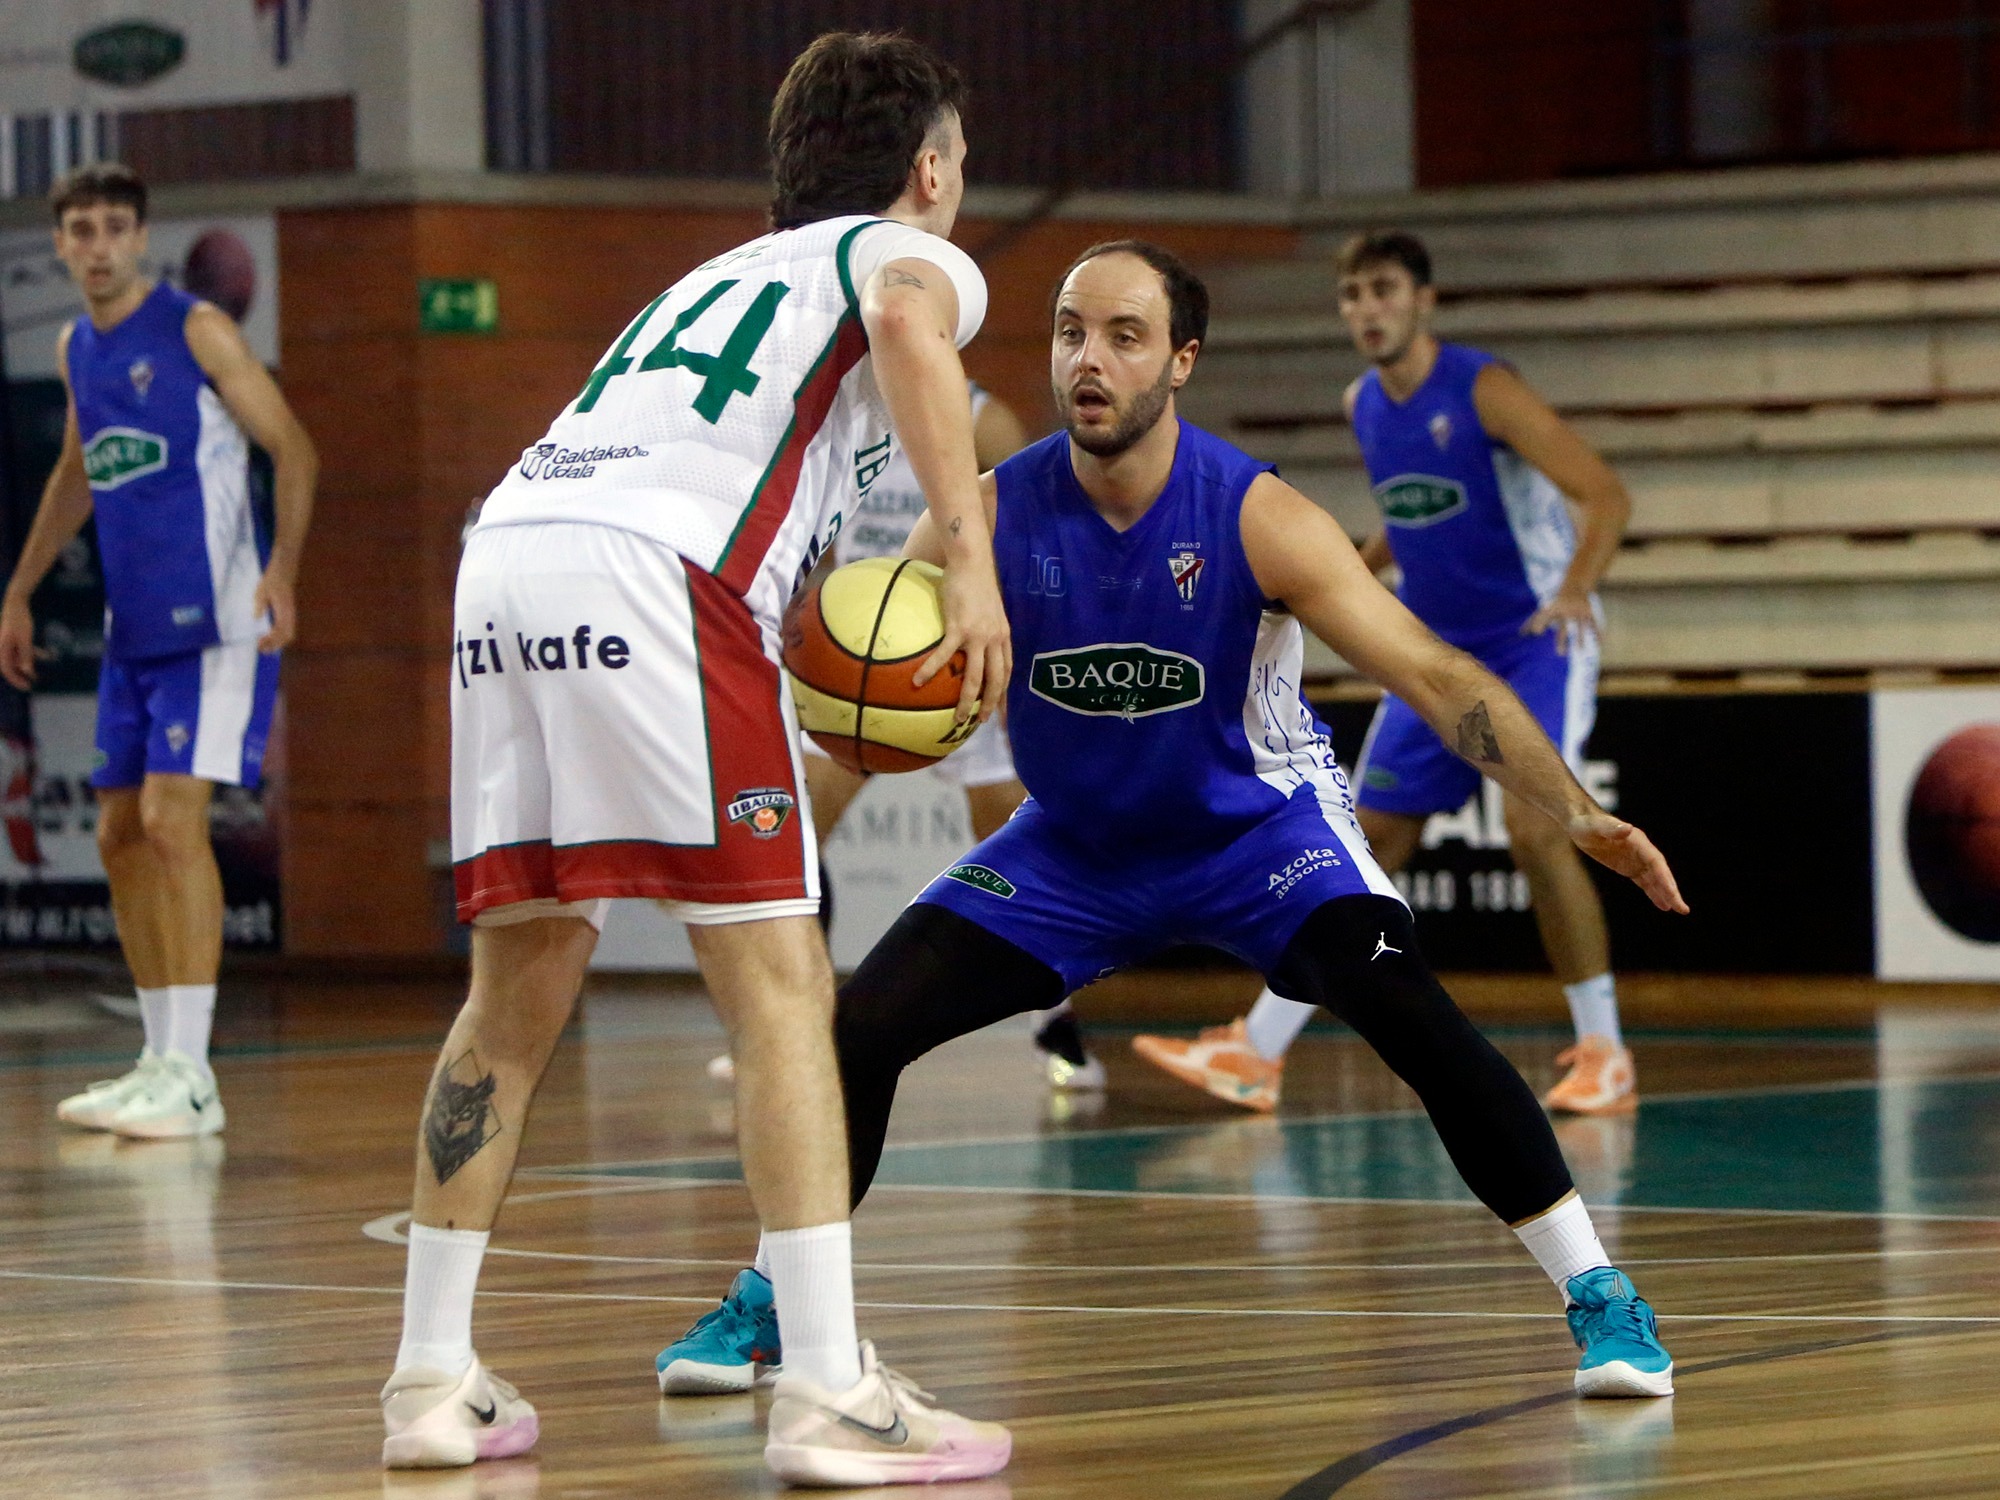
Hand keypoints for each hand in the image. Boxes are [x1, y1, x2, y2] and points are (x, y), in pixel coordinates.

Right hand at [0, 595, 36, 690]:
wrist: (16, 603)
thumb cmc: (19, 620)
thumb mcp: (25, 639)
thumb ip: (25, 655)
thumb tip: (27, 672)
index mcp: (1, 649)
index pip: (7, 669)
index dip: (17, 680)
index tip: (28, 687)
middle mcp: (2, 647)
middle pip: (10, 666)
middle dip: (21, 675)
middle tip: (33, 683)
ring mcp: (7, 643)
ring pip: (17, 658)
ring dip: (28, 664)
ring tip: (40, 673)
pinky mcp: (14, 639)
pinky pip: (22, 650)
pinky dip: (32, 653)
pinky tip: (47, 655)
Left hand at [253, 567, 295, 652]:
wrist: (283, 572)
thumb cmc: (272, 580)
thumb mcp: (261, 591)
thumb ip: (259, 605)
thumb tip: (256, 618)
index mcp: (284, 610)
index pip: (281, 630)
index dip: (272, 640)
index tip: (260, 644)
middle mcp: (290, 615)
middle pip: (288, 636)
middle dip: (276, 645)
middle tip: (262, 650)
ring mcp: (291, 615)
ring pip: (288, 634)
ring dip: (278, 642)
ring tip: (265, 646)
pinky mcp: (289, 614)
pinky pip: (287, 629)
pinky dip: (279, 637)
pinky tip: (270, 637)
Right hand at [917, 556, 1010, 724]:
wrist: (972, 561)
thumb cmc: (976, 581)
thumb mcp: (989, 608)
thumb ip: (985, 626)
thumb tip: (972, 638)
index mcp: (1003, 635)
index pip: (1007, 671)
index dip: (1004, 692)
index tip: (999, 711)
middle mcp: (994, 639)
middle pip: (996, 680)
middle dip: (989, 705)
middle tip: (979, 722)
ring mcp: (978, 635)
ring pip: (974, 677)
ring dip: (965, 701)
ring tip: (956, 718)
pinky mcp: (959, 628)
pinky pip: (944, 656)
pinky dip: (931, 671)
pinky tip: (918, 682)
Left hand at [1523, 590, 1596, 654]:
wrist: (1576, 584)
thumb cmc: (1556, 601)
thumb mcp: (1545, 608)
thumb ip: (1533, 621)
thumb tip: (1520, 633)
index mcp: (1553, 610)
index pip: (1546, 617)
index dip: (1540, 622)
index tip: (1536, 632)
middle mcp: (1566, 611)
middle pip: (1564, 627)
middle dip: (1562, 639)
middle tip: (1559, 654)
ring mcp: (1579, 611)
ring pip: (1580, 627)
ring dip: (1580, 639)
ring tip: (1579, 651)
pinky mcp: (1589, 612)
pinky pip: (1594, 624)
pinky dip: (1598, 633)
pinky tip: (1600, 643)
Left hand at [1568, 810, 1688, 913]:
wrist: (1579, 821)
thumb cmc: (1585, 823)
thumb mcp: (1595, 827)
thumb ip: (1611, 828)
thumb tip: (1628, 828)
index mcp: (1638, 841)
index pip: (1656, 863)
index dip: (1665, 879)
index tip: (1673, 895)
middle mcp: (1641, 851)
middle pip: (1660, 873)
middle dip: (1671, 890)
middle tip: (1683, 909)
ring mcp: (1636, 859)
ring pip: (1655, 879)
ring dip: (1666, 893)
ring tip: (1677, 910)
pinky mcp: (1628, 866)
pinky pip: (1644, 881)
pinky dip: (1653, 893)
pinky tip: (1663, 905)